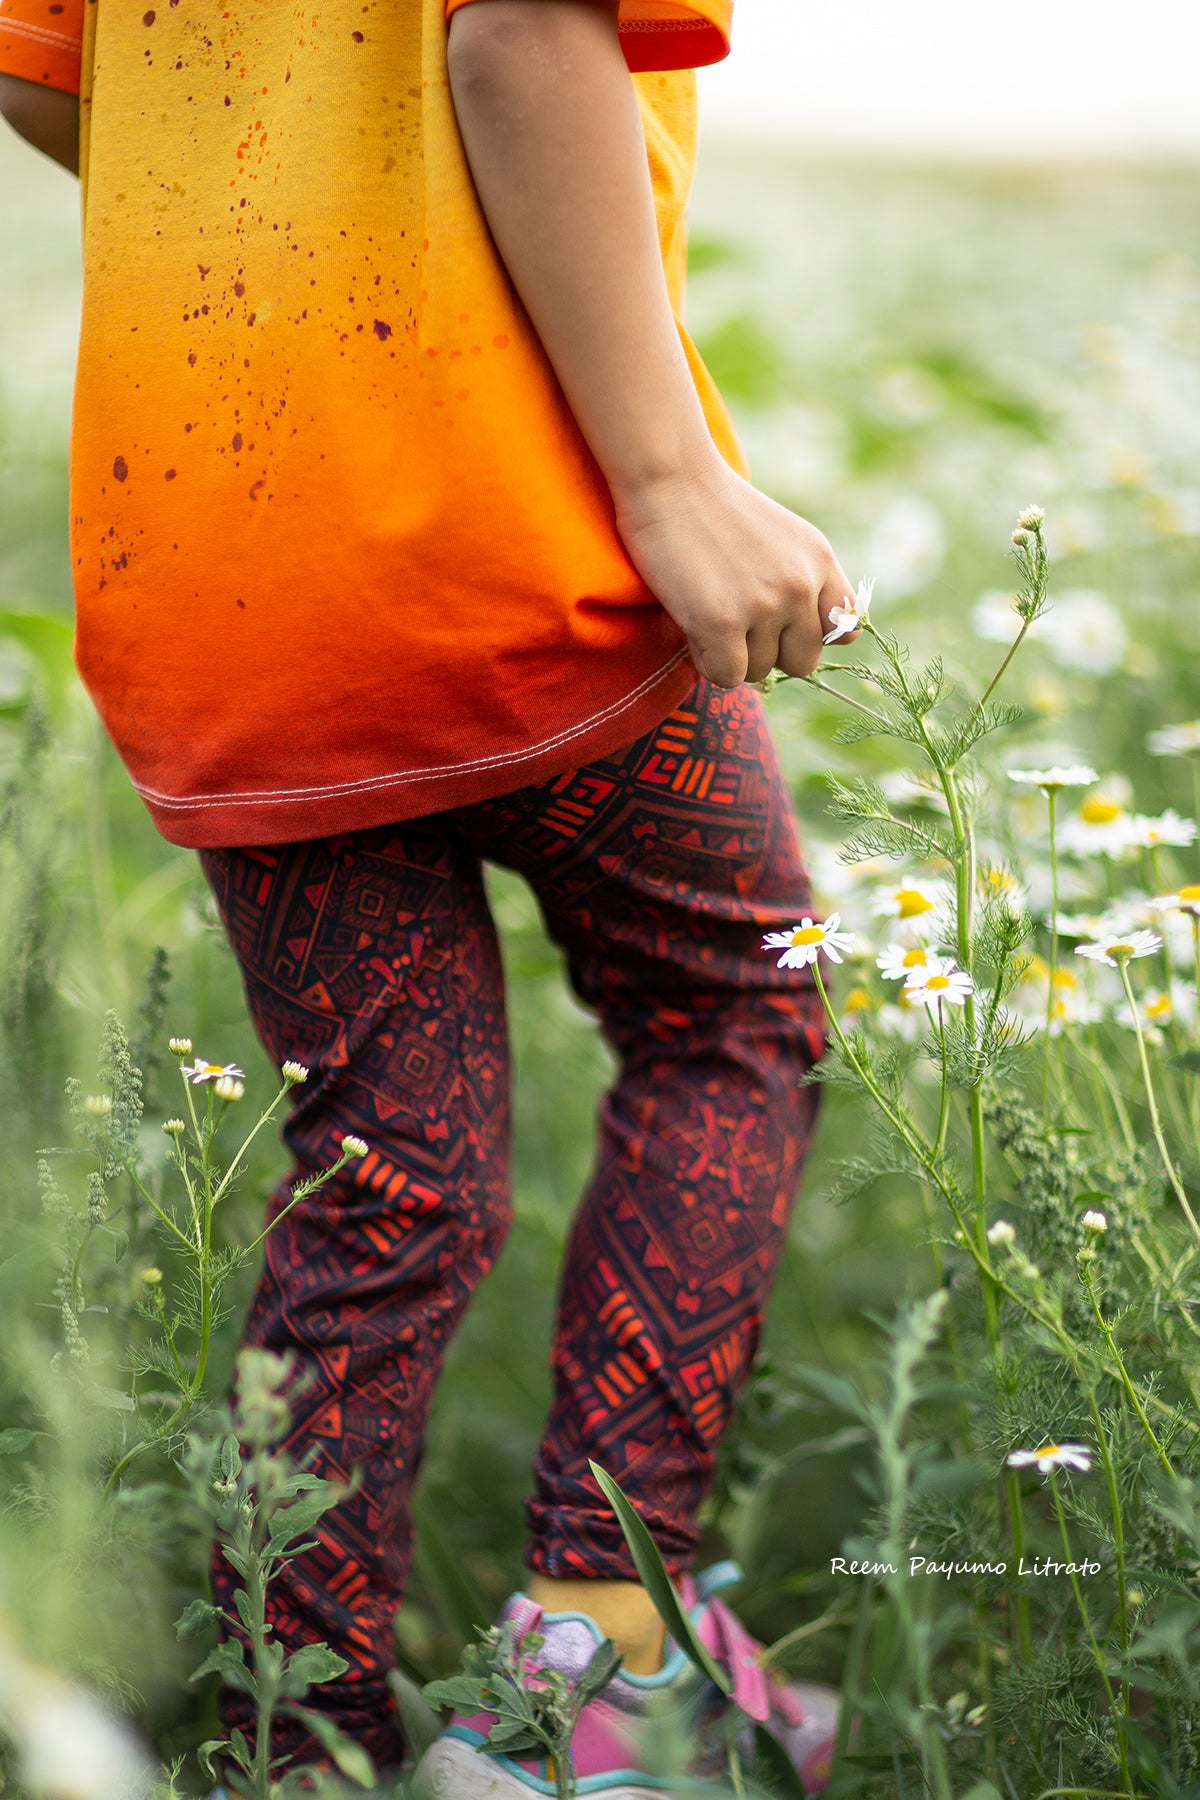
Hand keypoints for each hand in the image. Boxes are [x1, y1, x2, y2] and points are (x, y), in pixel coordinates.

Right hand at [613, 456, 859, 687]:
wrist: (670, 479)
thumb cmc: (719, 511)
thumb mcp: (786, 536)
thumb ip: (816, 581)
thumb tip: (848, 639)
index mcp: (820, 561)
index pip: (844, 629)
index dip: (810, 635)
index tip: (782, 625)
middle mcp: (800, 586)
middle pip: (801, 662)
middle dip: (770, 652)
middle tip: (737, 623)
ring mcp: (764, 606)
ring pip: (760, 672)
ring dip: (733, 655)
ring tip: (709, 614)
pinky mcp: (722, 623)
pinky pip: (727, 677)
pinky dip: (708, 663)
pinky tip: (695, 629)